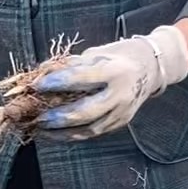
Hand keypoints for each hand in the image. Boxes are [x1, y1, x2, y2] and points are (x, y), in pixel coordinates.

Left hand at [33, 26, 187, 138]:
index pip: (81, 78)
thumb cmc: (118, 56)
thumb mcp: (96, 53)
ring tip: (42, 129)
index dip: (56, 82)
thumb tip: (41, 72)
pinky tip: (56, 133)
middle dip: (58, 117)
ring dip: (62, 132)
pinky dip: (73, 135)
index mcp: (114, 71)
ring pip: (89, 129)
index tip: (36, 85)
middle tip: (38, 117)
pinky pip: (94, 133)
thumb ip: (70, 65)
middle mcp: (120, 94)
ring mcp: (122, 112)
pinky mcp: (121, 123)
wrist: (151, 67)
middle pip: (86, 112)